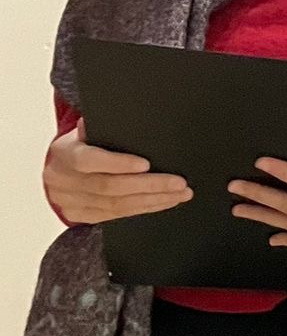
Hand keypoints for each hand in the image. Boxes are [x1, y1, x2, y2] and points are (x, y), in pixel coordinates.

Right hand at [44, 122, 190, 223]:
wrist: (56, 171)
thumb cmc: (78, 147)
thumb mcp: (82, 133)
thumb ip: (99, 127)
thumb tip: (119, 118)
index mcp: (66, 155)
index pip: (91, 161)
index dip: (119, 164)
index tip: (147, 164)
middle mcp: (66, 182)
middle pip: (111, 187)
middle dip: (150, 185)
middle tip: (179, 183)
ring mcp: (73, 202)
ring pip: (118, 205)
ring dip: (155, 200)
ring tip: (180, 194)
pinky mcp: (84, 216)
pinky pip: (119, 215)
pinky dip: (146, 208)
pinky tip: (165, 202)